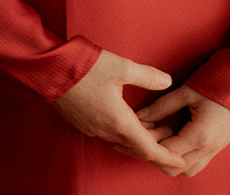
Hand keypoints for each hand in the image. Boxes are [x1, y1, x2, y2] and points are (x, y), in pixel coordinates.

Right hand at [52, 49, 186, 171]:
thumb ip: (147, 76)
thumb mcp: (121, 67)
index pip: (148, 149)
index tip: (180, 163)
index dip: (166, 157)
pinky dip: (125, 131)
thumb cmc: (85, 68)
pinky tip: (130, 117)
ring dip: (140, 137)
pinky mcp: (84, 122)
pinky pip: (110, 134)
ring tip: (155, 125)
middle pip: (137, 147)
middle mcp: (107, 131)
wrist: (50, 71)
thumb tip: (167, 81)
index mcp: (119, 122)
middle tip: (172, 135)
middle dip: (157, 145)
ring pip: (123, 140)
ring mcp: (94, 128)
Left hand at [118, 85, 229, 177]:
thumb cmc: (217, 82)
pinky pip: (197, 162)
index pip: (166, 153)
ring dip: (171, 159)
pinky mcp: (219, 146)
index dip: (148, 144)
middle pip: (175, 168)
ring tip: (161, 137)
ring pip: (187, 170)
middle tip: (146, 138)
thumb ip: (161, 106)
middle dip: (157, 157)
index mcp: (199, 135)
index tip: (137, 133)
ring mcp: (216, 150)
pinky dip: (183, 156)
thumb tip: (139, 117)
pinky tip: (175, 138)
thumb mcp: (186, 92)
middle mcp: (208, 148)